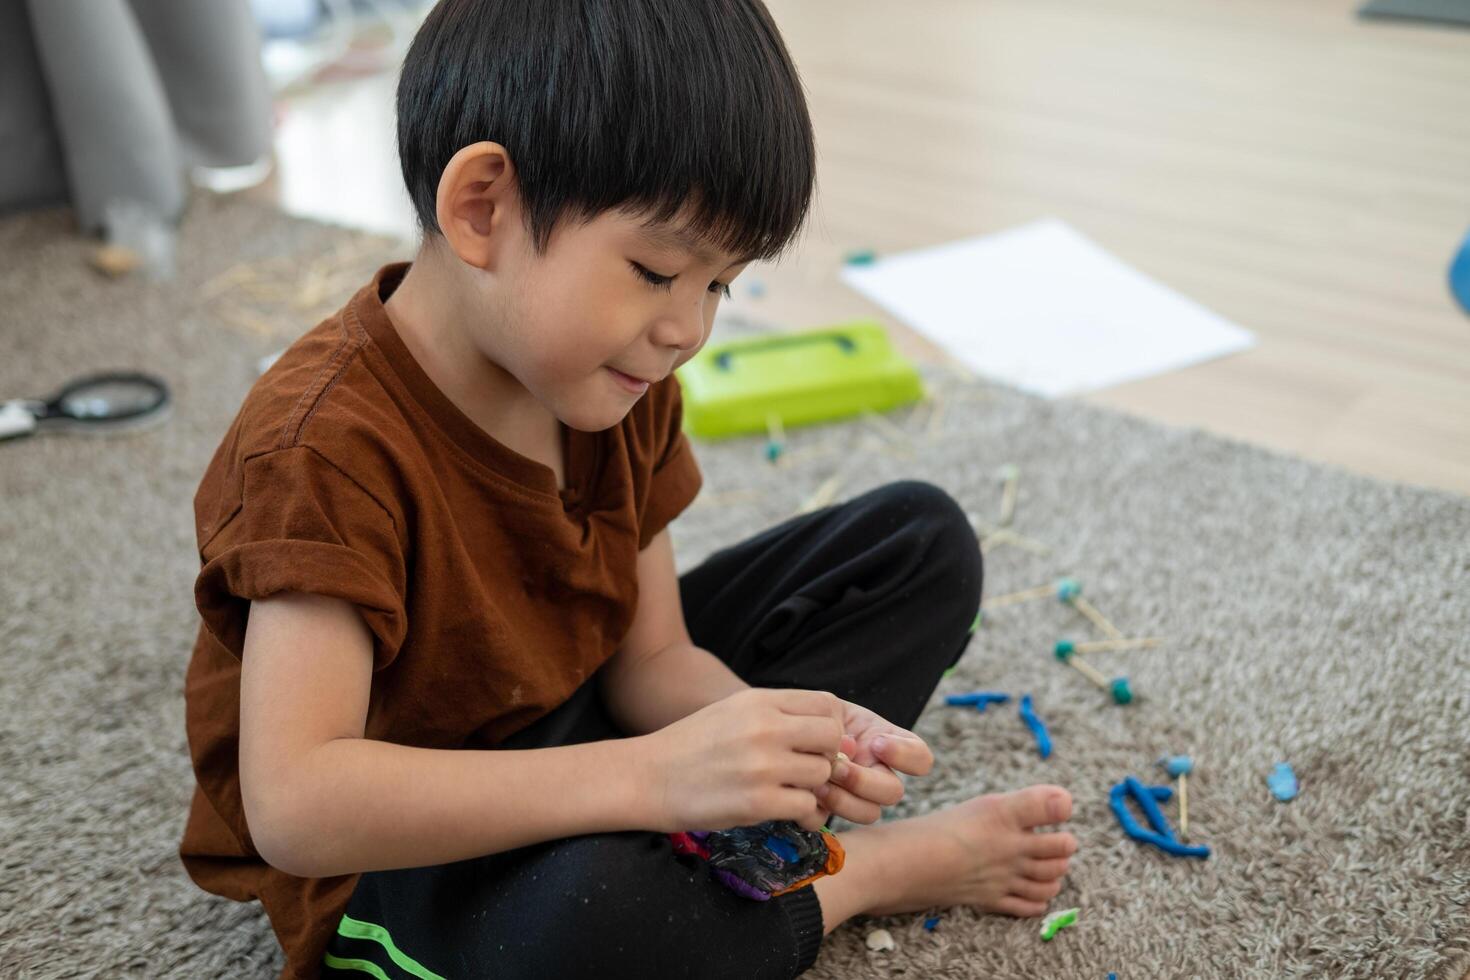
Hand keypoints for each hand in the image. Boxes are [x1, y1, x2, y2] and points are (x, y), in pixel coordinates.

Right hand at [642, 687, 844, 833]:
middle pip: (832, 737)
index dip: (829, 727)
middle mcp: (764, 727)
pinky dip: (798, 812)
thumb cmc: (693, 746)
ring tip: (787, 791)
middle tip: (804, 770)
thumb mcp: (734, 711)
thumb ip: (780, 716)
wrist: (647, 777)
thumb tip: (837, 736)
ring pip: (822, 774)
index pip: (827, 705)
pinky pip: (805, 806)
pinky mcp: (757, 803)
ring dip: (810, 787)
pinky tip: (779, 810)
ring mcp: (762, 765)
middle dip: (825, 756)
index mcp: (759, 701)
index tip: (813, 745)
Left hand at [813, 699, 933, 825]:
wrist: (790, 733)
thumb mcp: (830, 709)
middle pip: (893, 793)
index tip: (877, 743)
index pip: (920, 759)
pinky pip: (833, 822)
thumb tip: (846, 748)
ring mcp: (857, 797)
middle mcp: (879, 775)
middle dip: (864, 781)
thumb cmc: (814, 717)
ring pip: (869, 813)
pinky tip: (806, 793)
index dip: (905, 755)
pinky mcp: (828, 812)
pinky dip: (818, 810)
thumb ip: (840, 723)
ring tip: (819, 783)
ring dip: (843, 799)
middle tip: (839, 767)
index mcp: (889, 746)